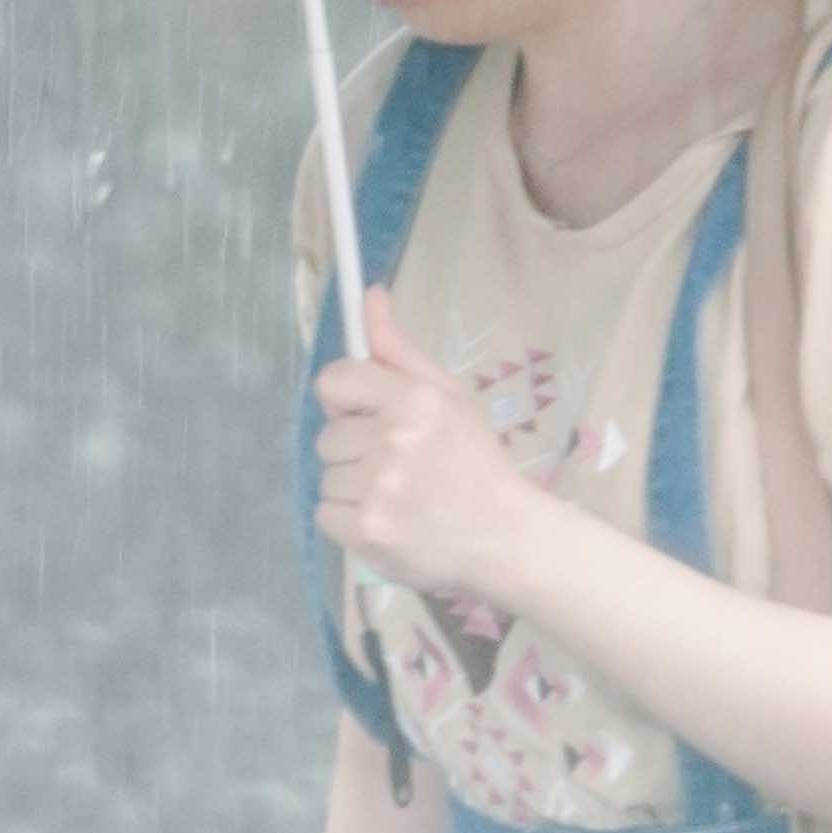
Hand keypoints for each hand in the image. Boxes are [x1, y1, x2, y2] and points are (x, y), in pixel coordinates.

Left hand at [308, 296, 561, 604]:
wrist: (505, 537)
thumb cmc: (475, 462)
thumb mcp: (450, 396)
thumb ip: (399, 350)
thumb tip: (369, 295)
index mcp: (415, 400)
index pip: (333, 381)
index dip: (344, 400)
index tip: (363, 415)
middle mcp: (394, 440)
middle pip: (328, 435)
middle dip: (355, 449)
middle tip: (399, 465)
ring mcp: (378, 489)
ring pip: (327, 476)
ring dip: (353, 487)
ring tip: (397, 496)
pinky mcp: (368, 531)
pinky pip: (326, 513)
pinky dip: (350, 520)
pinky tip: (388, 520)